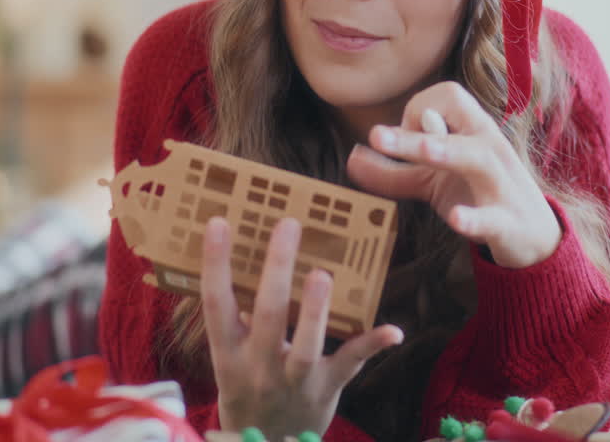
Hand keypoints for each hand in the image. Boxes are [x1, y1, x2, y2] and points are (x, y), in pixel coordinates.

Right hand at [200, 217, 402, 438]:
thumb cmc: (248, 386)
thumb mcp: (230, 357)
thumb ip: (238, 317)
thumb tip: (249, 256)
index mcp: (228, 353)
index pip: (216, 303)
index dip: (215, 264)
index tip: (220, 222)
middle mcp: (258, 367)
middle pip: (266, 316)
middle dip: (277, 270)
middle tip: (288, 225)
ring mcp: (294, 379)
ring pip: (305, 345)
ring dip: (315, 310)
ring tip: (322, 274)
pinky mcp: (327, 387)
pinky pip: (350, 363)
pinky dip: (372, 345)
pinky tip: (394, 330)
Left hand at [346, 81, 561, 268]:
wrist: (534, 238)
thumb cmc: (477, 195)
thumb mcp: (431, 182)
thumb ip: (392, 172)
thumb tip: (351, 157)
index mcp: (473, 131)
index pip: (448, 95)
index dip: (417, 111)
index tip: (404, 140)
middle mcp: (490, 148)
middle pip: (456, 121)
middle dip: (415, 130)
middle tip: (377, 135)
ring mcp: (502, 184)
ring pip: (477, 157)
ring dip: (446, 151)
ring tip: (424, 151)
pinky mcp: (508, 222)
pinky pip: (493, 217)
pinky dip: (474, 218)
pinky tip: (456, 218)